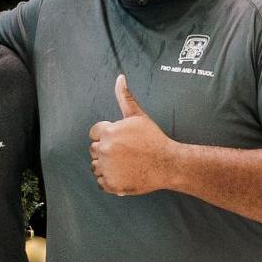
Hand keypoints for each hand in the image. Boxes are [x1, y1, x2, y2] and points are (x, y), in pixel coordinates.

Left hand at [89, 74, 177, 196]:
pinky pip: (100, 182)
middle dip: (106, 150)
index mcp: (108, 132)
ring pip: (96, 166)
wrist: (167, 164)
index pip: (94, 133)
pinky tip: (123, 174)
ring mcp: (107, 168)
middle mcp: (104, 150)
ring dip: (106, 166)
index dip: (106, 136)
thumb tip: (120, 77)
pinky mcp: (111, 184)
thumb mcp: (138, 116)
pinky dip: (109, 180)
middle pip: (94, 150)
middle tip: (125, 153)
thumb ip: (125, 97)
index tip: (120, 141)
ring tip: (124, 163)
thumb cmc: (153, 139)